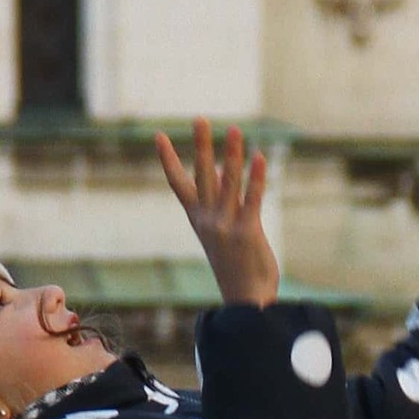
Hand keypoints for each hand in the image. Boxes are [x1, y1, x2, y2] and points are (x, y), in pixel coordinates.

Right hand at [154, 119, 277, 306]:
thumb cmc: (235, 263)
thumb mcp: (221, 230)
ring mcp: (226, 226)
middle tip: (200, 118)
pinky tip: (260, 157)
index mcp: (198, 219)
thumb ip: (220, 200)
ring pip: (228, 183)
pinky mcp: (248, 232)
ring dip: (231, 155)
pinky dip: (256, 178)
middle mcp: (208, 220)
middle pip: (202, 176)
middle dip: (201, 146)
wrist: (246, 300)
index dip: (168, 160)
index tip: (158, 136)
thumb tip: (220, 170)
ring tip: (233, 129)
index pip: (178, 184)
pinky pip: (252, 199)